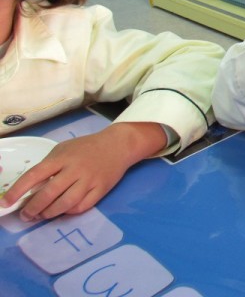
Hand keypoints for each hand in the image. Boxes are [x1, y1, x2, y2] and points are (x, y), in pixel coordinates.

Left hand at [0, 122, 165, 220]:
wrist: (118, 145)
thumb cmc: (86, 147)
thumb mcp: (64, 149)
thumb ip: (49, 166)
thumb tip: (30, 189)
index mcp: (62, 157)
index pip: (35, 175)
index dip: (18, 190)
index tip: (6, 203)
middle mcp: (75, 169)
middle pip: (49, 194)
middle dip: (33, 208)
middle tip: (25, 215)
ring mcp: (89, 180)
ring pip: (65, 204)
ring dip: (49, 213)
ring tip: (42, 215)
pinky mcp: (101, 189)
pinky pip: (82, 207)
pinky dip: (69, 212)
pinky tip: (63, 211)